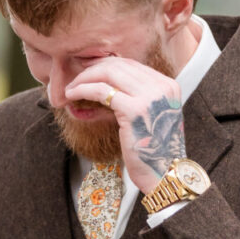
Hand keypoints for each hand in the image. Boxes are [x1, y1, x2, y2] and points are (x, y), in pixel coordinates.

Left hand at [65, 56, 185, 193]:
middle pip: (119, 64)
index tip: (88, 72)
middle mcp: (162, 87)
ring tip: (71, 88)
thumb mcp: (146, 117)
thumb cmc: (153, 152)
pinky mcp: (134, 110)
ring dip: (84, 78)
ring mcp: (150, 97)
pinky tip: (72, 94)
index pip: (131, 64)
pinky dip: (83, 89)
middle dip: (92, 69)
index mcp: (168, 86)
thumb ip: (128, 99)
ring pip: (108, 73)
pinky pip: (101, 90)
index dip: (105, 65)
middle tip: (75, 79)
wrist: (164, 174)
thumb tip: (97, 87)